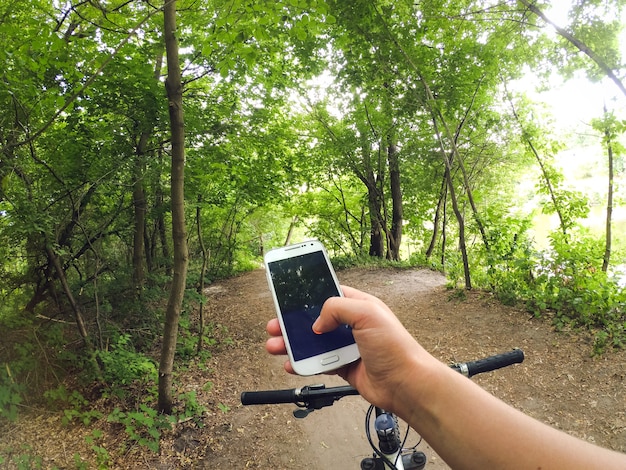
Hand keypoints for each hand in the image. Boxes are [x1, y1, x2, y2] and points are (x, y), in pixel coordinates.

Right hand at [265, 285, 436, 413]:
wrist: (405, 384)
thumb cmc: (394, 347)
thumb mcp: (367, 314)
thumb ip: (338, 308)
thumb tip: (318, 322)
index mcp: (359, 306)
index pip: (328, 295)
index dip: (308, 297)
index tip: (288, 299)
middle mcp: (352, 325)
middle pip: (315, 320)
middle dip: (292, 324)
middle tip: (274, 326)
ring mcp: (348, 346)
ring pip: (313, 343)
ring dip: (293, 344)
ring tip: (274, 346)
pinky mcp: (345, 367)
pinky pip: (319, 363)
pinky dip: (303, 364)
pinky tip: (291, 365)